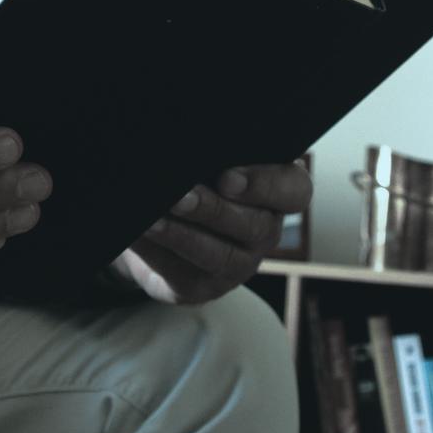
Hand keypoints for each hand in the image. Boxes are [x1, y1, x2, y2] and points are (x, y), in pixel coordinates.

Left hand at [112, 161, 311, 304]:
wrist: (163, 219)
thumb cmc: (196, 175)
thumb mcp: (211, 159)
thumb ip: (212, 151)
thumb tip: (185, 145)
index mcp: (277, 193)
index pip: (294, 190)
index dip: (264, 185)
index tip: (226, 177)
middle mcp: (264, 231)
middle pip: (255, 226)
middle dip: (213, 210)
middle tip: (180, 195)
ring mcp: (239, 264)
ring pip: (219, 255)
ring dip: (183, 235)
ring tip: (152, 219)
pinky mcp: (203, 287)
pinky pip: (184, 274)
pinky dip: (158, 253)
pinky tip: (138, 234)